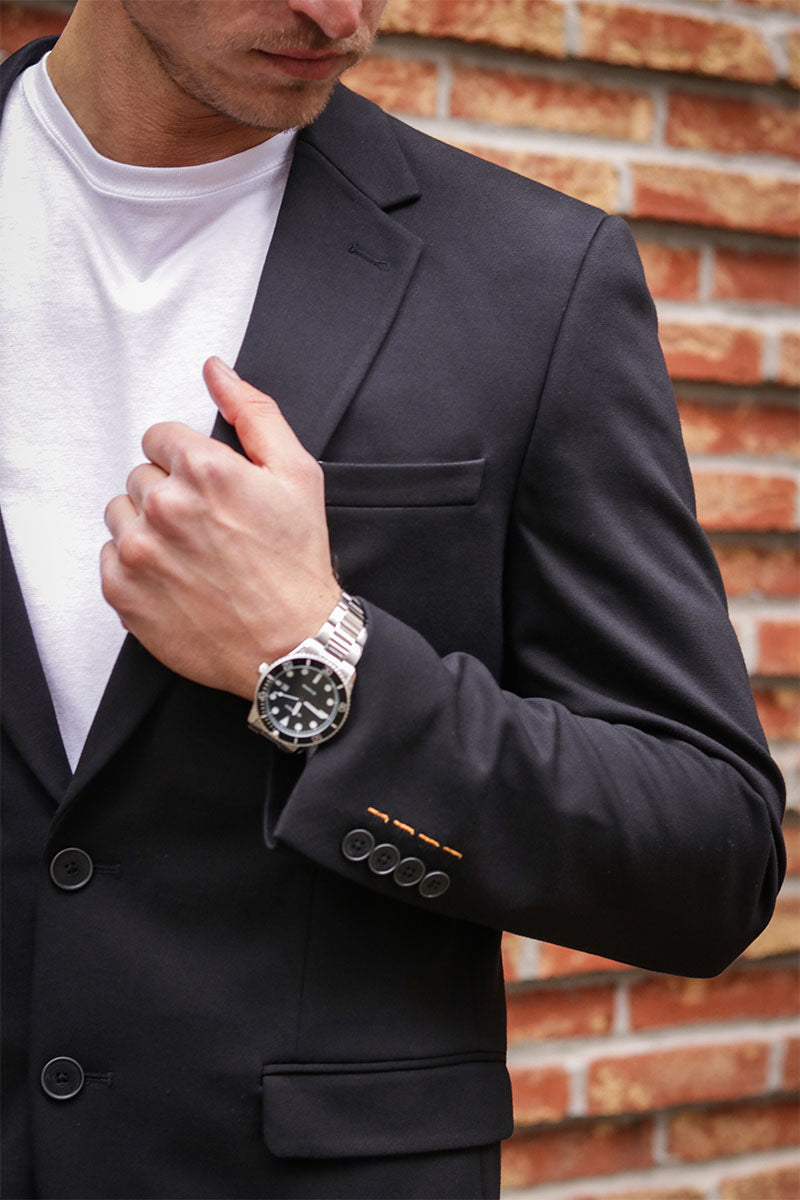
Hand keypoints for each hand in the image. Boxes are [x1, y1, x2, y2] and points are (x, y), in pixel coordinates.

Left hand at [101, 357, 340, 698]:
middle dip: (170, 494)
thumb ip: (254, 412)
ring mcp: (140, 551)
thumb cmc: (297, 562)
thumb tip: (215, 370)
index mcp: (205, 470)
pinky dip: (135, 566)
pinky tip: (175, 579)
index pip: (160, 438)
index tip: (211, 491)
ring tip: (192, 555)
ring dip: (148, 528)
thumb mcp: (297, 474)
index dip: (189, 462)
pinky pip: (109, 556)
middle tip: (209, 528)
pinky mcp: (123, 591)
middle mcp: (165, 506)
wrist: (290, 645)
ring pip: (121, 514)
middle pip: (141, 476)